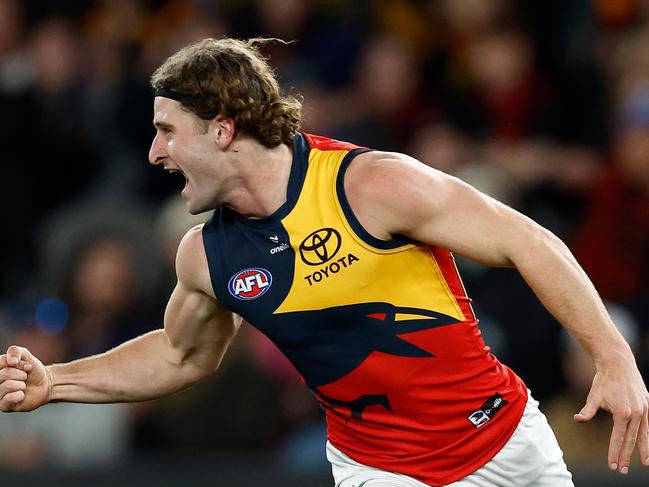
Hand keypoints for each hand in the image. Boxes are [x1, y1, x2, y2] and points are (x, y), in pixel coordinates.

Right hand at [0, 346, 50, 411]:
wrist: (45, 384)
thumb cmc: (32, 371)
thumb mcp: (26, 356)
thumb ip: (16, 351)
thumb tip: (11, 362)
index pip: (2, 362)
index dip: (18, 363)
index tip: (27, 366)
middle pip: (5, 373)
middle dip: (21, 374)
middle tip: (25, 377)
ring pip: (8, 385)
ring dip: (21, 384)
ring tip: (23, 386)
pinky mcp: (3, 406)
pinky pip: (9, 398)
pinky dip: (20, 395)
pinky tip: (22, 395)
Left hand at [574, 352, 648, 473]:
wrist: (618, 364)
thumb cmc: (603, 381)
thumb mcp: (593, 397)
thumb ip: (587, 411)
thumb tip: (577, 420)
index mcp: (622, 413)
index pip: (618, 438)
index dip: (614, 452)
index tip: (612, 465)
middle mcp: (636, 413)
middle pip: (631, 440)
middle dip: (626, 456)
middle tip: (622, 470)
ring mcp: (644, 409)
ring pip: (644, 434)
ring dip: (643, 450)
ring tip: (643, 464)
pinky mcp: (648, 404)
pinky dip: (648, 436)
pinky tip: (647, 445)